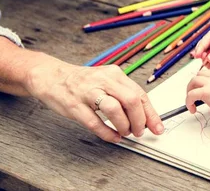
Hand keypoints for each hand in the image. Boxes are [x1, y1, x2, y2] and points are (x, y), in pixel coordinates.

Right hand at [26, 61, 163, 142]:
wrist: (52, 77)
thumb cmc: (83, 82)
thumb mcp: (107, 81)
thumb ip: (124, 94)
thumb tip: (144, 115)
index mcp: (115, 74)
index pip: (139, 94)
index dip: (151, 113)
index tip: (157, 127)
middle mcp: (103, 80)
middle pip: (130, 100)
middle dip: (139, 120)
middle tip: (139, 131)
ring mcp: (88, 92)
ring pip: (114, 109)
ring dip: (124, 126)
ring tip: (125, 132)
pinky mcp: (74, 105)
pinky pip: (94, 122)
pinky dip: (107, 133)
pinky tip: (113, 137)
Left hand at [185, 70, 209, 117]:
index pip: (209, 75)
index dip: (204, 82)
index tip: (203, 90)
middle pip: (199, 75)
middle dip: (194, 85)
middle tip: (194, 96)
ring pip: (193, 81)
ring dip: (189, 91)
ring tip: (191, 102)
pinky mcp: (206, 91)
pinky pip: (191, 94)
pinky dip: (188, 101)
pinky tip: (192, 109)